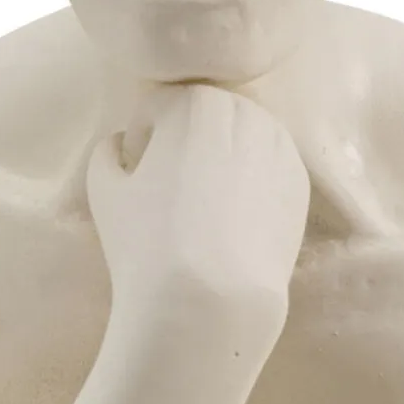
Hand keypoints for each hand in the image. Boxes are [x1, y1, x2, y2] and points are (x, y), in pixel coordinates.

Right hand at [87, 84, 311, 333]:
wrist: (211, 300)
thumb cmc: (148, 241)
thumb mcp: (104, 191)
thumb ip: (107, 153)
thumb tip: (121, 144)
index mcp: (195, 102)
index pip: (159, 107)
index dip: (141, 140)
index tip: (136, 173)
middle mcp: (246, 112)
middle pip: (207, 117)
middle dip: (186, 143)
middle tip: (171, 188)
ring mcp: (281, 148)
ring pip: (244, 140)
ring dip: (223, 159)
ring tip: (206, 206)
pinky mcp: (300, 186)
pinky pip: (268, 171)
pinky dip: (252, 185)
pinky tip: (235, 223)